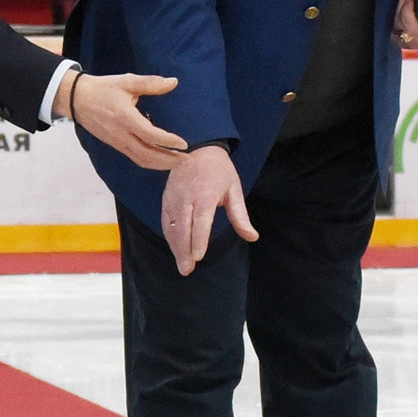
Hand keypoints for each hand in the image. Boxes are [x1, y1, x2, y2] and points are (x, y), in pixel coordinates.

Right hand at [63, 71, 188, 171]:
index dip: (168, 141)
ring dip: (161, 164)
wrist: (78, 99)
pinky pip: (135, 158)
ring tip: (178, 163)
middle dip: (168, 160)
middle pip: (147, 155)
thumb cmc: (104, 89)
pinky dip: (150, 162)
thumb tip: (174, 82)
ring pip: (141, 160)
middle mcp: (121, 134)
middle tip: (187, 160)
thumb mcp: (127, 81)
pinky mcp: (116, 145)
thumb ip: (151, 83)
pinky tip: (161, 160)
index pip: (150, 135)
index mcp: (125, 118)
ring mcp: (118, 142)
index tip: (184, 144)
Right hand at [159, 144, 255, 275]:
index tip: (198, 256)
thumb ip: (241, 215)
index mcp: (205, 194)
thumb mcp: (234, 189)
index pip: (200, 220)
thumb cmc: (219, 170)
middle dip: (184, 250)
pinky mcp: (166, 199)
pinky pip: (165, 221)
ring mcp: (173, 198)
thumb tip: (252, 237)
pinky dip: (170, 237)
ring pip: (171, 227)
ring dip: (176, 247)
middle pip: (182, 227)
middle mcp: (186, 197)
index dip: (198, 239)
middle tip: (187, 269)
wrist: (197, 147)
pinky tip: (176, 249)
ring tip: (183, 265)